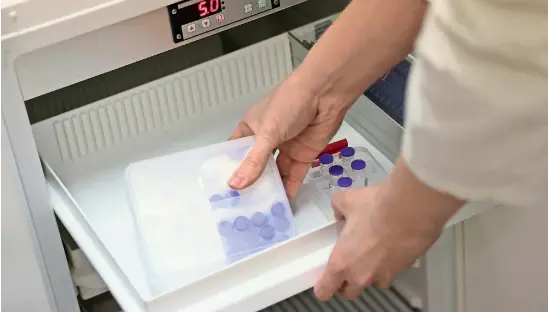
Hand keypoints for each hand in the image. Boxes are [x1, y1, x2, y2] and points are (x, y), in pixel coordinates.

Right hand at [228, 73, 350, 197]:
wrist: (326, 94)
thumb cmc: (289, 104)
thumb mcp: (267, 133)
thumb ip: (254, 162)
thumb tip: (235, 185)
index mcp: (251, 128)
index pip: (236, 152)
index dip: (230, 169)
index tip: (223, 190)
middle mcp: (267, 140)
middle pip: (256, 166)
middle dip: (251, 184)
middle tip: (241, 207)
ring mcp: (286, 149)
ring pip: (275, 173)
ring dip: (270, 189)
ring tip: (260, 211)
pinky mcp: (304, 156)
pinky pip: (294, 176)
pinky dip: (289, 189)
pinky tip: (282, 204)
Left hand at [314, 185, 445, 300]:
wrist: (413, 207)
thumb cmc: (378, 207)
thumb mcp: (347, 200)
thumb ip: (338, 208)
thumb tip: (340, 211)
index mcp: (342, 262)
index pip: (325, 290)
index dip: (323, 287)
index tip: (323, 282)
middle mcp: (362, 275)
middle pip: (349, 292)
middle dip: (347, 283)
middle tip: (347, 265)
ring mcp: (384, 275)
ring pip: (373, 283)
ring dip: (371, 273)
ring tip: (373, 252)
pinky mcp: (403, 269)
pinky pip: (392, 271)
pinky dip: (390, 263)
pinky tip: (391, 245)